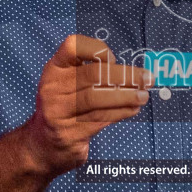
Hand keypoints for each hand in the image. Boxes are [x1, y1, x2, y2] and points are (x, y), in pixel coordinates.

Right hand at [20, 35, 150, 175]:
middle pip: (93, 74)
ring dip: (127, 96)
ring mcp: (59, 111)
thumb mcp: (69, 84)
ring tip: (144, 96)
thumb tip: (133, 72)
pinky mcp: (70, 133)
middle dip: (126, 75)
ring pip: (98, 98)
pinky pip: (101, 118)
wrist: (43, 145)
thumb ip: (92, 73)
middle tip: (147, 78)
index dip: (97, 49)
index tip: (113, 60)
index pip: (73, 46)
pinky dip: (122, 112)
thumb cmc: (65, 107)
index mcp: (54, 69)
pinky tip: (133, 109)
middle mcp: (53, 88)